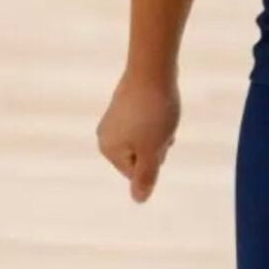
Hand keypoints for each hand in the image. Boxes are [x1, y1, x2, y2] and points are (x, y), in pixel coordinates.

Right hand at [96, 71, 180, 202]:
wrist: (153, 67)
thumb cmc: (154, 113)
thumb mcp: (153, 150)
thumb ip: (146, 177)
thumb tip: (139, 200)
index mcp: (109, 150)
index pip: (136, 173)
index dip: (155, 159)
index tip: (159, 140)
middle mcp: (105, 134)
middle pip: (140, 155)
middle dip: (156, 145)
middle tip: (162, 126)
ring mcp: (114, 117)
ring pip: (144, 137)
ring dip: (159, 131)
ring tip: (163, 114)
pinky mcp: (125, 102)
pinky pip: (143, 120)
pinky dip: (155, 117)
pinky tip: (160, 105)